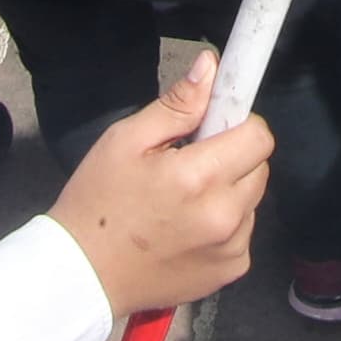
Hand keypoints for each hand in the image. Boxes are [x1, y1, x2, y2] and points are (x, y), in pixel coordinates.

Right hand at [54, 53, 269, 315]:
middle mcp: (225, 216)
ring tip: (185, 201)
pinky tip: (188, 230)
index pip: (259, 137)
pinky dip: (225, 226)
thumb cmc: (98, 201)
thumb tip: (212, 66)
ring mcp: (231, 249)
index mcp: (200, 177)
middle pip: (259, 168)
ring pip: (252, 201)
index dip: (238, 124)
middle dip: (234, 158)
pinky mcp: (230, 272)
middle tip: (192, 164)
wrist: (81, 275)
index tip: (213, 129)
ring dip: (230, 193)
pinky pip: (243, 234)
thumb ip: (177, 105)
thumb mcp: (126, 141)